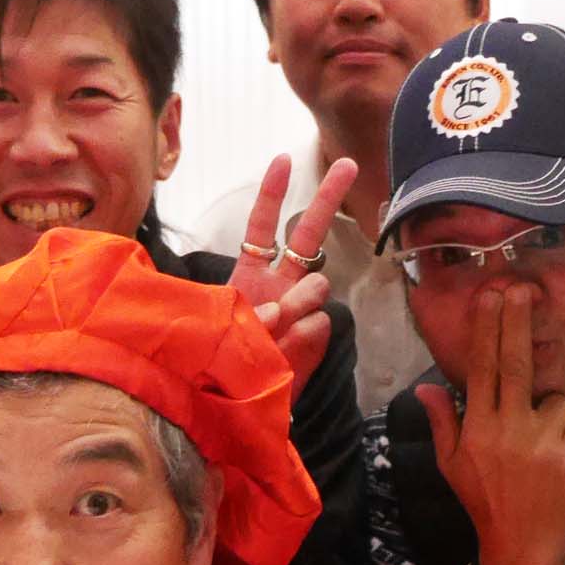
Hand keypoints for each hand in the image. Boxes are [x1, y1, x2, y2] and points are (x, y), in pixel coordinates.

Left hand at [231, 153, 354, 384]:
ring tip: (273, 329)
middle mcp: (281, 284)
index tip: (284, 159)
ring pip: (317, 286)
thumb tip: (283, 311)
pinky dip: (300, 336)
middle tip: (349, 164)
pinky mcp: (316, 335)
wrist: (235, 404)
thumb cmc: (216, 361)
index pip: (262, 226)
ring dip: (297, 302)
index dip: (273, 194)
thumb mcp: (214, 326)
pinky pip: (319, 323)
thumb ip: (247, 311)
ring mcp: (302, 309)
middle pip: (309, 235)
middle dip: (328, 198)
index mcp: (251, 274)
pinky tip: (284, 352)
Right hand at [415, 289, 564, 564]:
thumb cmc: (485, 503)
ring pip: (558, 402)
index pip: (481, 369)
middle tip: (521, 288)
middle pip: (515, 365)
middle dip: (517, 323)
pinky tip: (559, 469)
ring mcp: (542, 442)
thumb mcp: (453, 466)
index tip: (489, 295)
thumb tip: (425, 388)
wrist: (523, 549)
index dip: (486, 329)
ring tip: (541, 455)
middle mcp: (507, 430)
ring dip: (554, 418)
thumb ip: (443, 422)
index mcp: (477, 430)